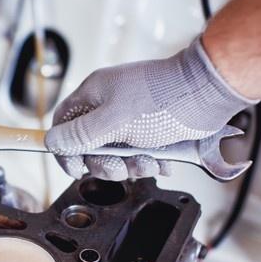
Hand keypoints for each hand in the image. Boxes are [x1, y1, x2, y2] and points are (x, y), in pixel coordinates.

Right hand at [45, 38, 256, 180]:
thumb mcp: (114, 121)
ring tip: (150, 161)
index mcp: (94, 95)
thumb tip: (49, 141)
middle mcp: (110, 106)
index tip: (76, 169)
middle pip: (90, 146)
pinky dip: (151, 161)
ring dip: (133, 165)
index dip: (65, 150)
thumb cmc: (163, 100)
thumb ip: (79, 135)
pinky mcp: (153, 130)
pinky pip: (140, 154)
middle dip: (106, 163)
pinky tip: (163, 159)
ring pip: (117, 154)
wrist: (211, 92)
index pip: (64, 124)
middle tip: (121, 167)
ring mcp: (132, 118)